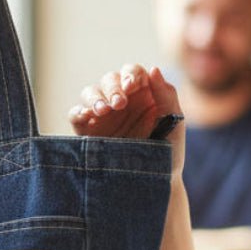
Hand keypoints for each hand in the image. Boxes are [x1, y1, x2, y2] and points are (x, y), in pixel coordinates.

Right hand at [68, 65, 184, 177]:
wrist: (153, 180)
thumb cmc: (168, 150)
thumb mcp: (174, 120)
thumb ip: (166, 94)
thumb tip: (154, 69)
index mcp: (142, 93)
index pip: (132, 73)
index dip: (130, 75)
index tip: (131, 86)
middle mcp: (121, 100)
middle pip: (109, 79)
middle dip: (113, 88)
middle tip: (119, 104)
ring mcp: (103, 114)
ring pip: (90, 92)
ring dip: (95, 98)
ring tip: (103, 110)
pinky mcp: (88, 129)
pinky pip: (76, 114)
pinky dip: (77, 112)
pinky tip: (85, 116)